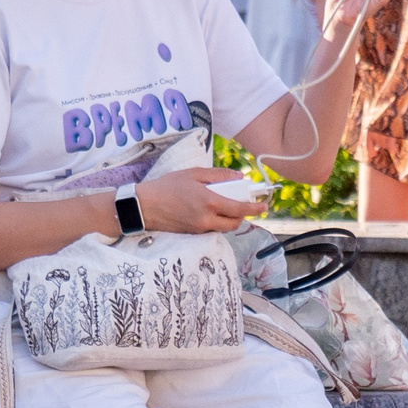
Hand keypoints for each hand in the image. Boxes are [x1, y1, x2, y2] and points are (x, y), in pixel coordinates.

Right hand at [133, 167, 254, 233]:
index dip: (255, 209)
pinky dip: (216, 222)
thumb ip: (218, 175)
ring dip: (229, 219)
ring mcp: (200, 229)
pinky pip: (212, 229)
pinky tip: (208, 210)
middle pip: (235, 223)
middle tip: (241, 203)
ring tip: (223, 205)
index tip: (264, 206)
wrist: (143, 206)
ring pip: (224, 228)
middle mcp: (207, 219)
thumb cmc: (166, 186)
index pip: (240, 209)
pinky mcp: (193, 234)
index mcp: (209, 202)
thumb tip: (238, 177)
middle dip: (242, 215)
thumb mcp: (193, 174)